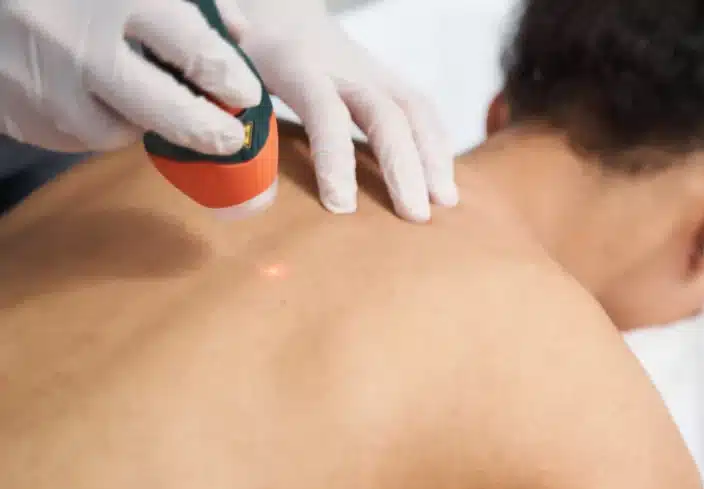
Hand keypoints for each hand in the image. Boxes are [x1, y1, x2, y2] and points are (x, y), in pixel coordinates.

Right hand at [0, 0, 262, 154]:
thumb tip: (237, 35)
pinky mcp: (15, 114)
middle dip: (208, 130)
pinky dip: (88, 122)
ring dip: (136, 122)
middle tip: (229, 138)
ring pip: (115, 133)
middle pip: (168, 112)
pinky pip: (71, 137)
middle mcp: (81, 47)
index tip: (244, 93)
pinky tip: (85, 95)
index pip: (197, 53)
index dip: (230, 79)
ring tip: (134, 95)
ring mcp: (45, 86)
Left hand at [220, 0, 457, 219]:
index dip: (335, 158)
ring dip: (435, 156)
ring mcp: (371, 71)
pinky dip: (439, 144)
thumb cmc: (244, 46)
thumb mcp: (222, 60)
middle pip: (386, 113)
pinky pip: (422, 109)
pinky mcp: (387, 81)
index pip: (326, 111)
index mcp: (298, 65)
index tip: (342, 207)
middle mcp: (344, 67)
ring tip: (446, 203)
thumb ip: (222, 85)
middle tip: (415, 217)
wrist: (278, 9)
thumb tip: (230, 128)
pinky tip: (444, 182)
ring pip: (415, 108)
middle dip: (405, 165)